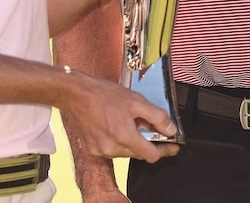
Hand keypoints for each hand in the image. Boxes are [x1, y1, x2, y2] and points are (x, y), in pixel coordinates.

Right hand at [60, 67, 181, 163]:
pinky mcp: (92, 149)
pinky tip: (116, 125)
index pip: (152, 155)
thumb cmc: (104, 95)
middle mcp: (113, 149)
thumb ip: (157, 117)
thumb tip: (171, 130)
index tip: (173, 146)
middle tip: (153, 128)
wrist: (76, 94)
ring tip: (130, 121)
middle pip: (139, 153)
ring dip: (132, 141)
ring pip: (126, 151)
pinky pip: (112, 149)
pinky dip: (118, 140)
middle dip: (148, 143)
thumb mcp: (136, 101)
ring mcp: (101, 151)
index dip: (165, 151)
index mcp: (125, 137)